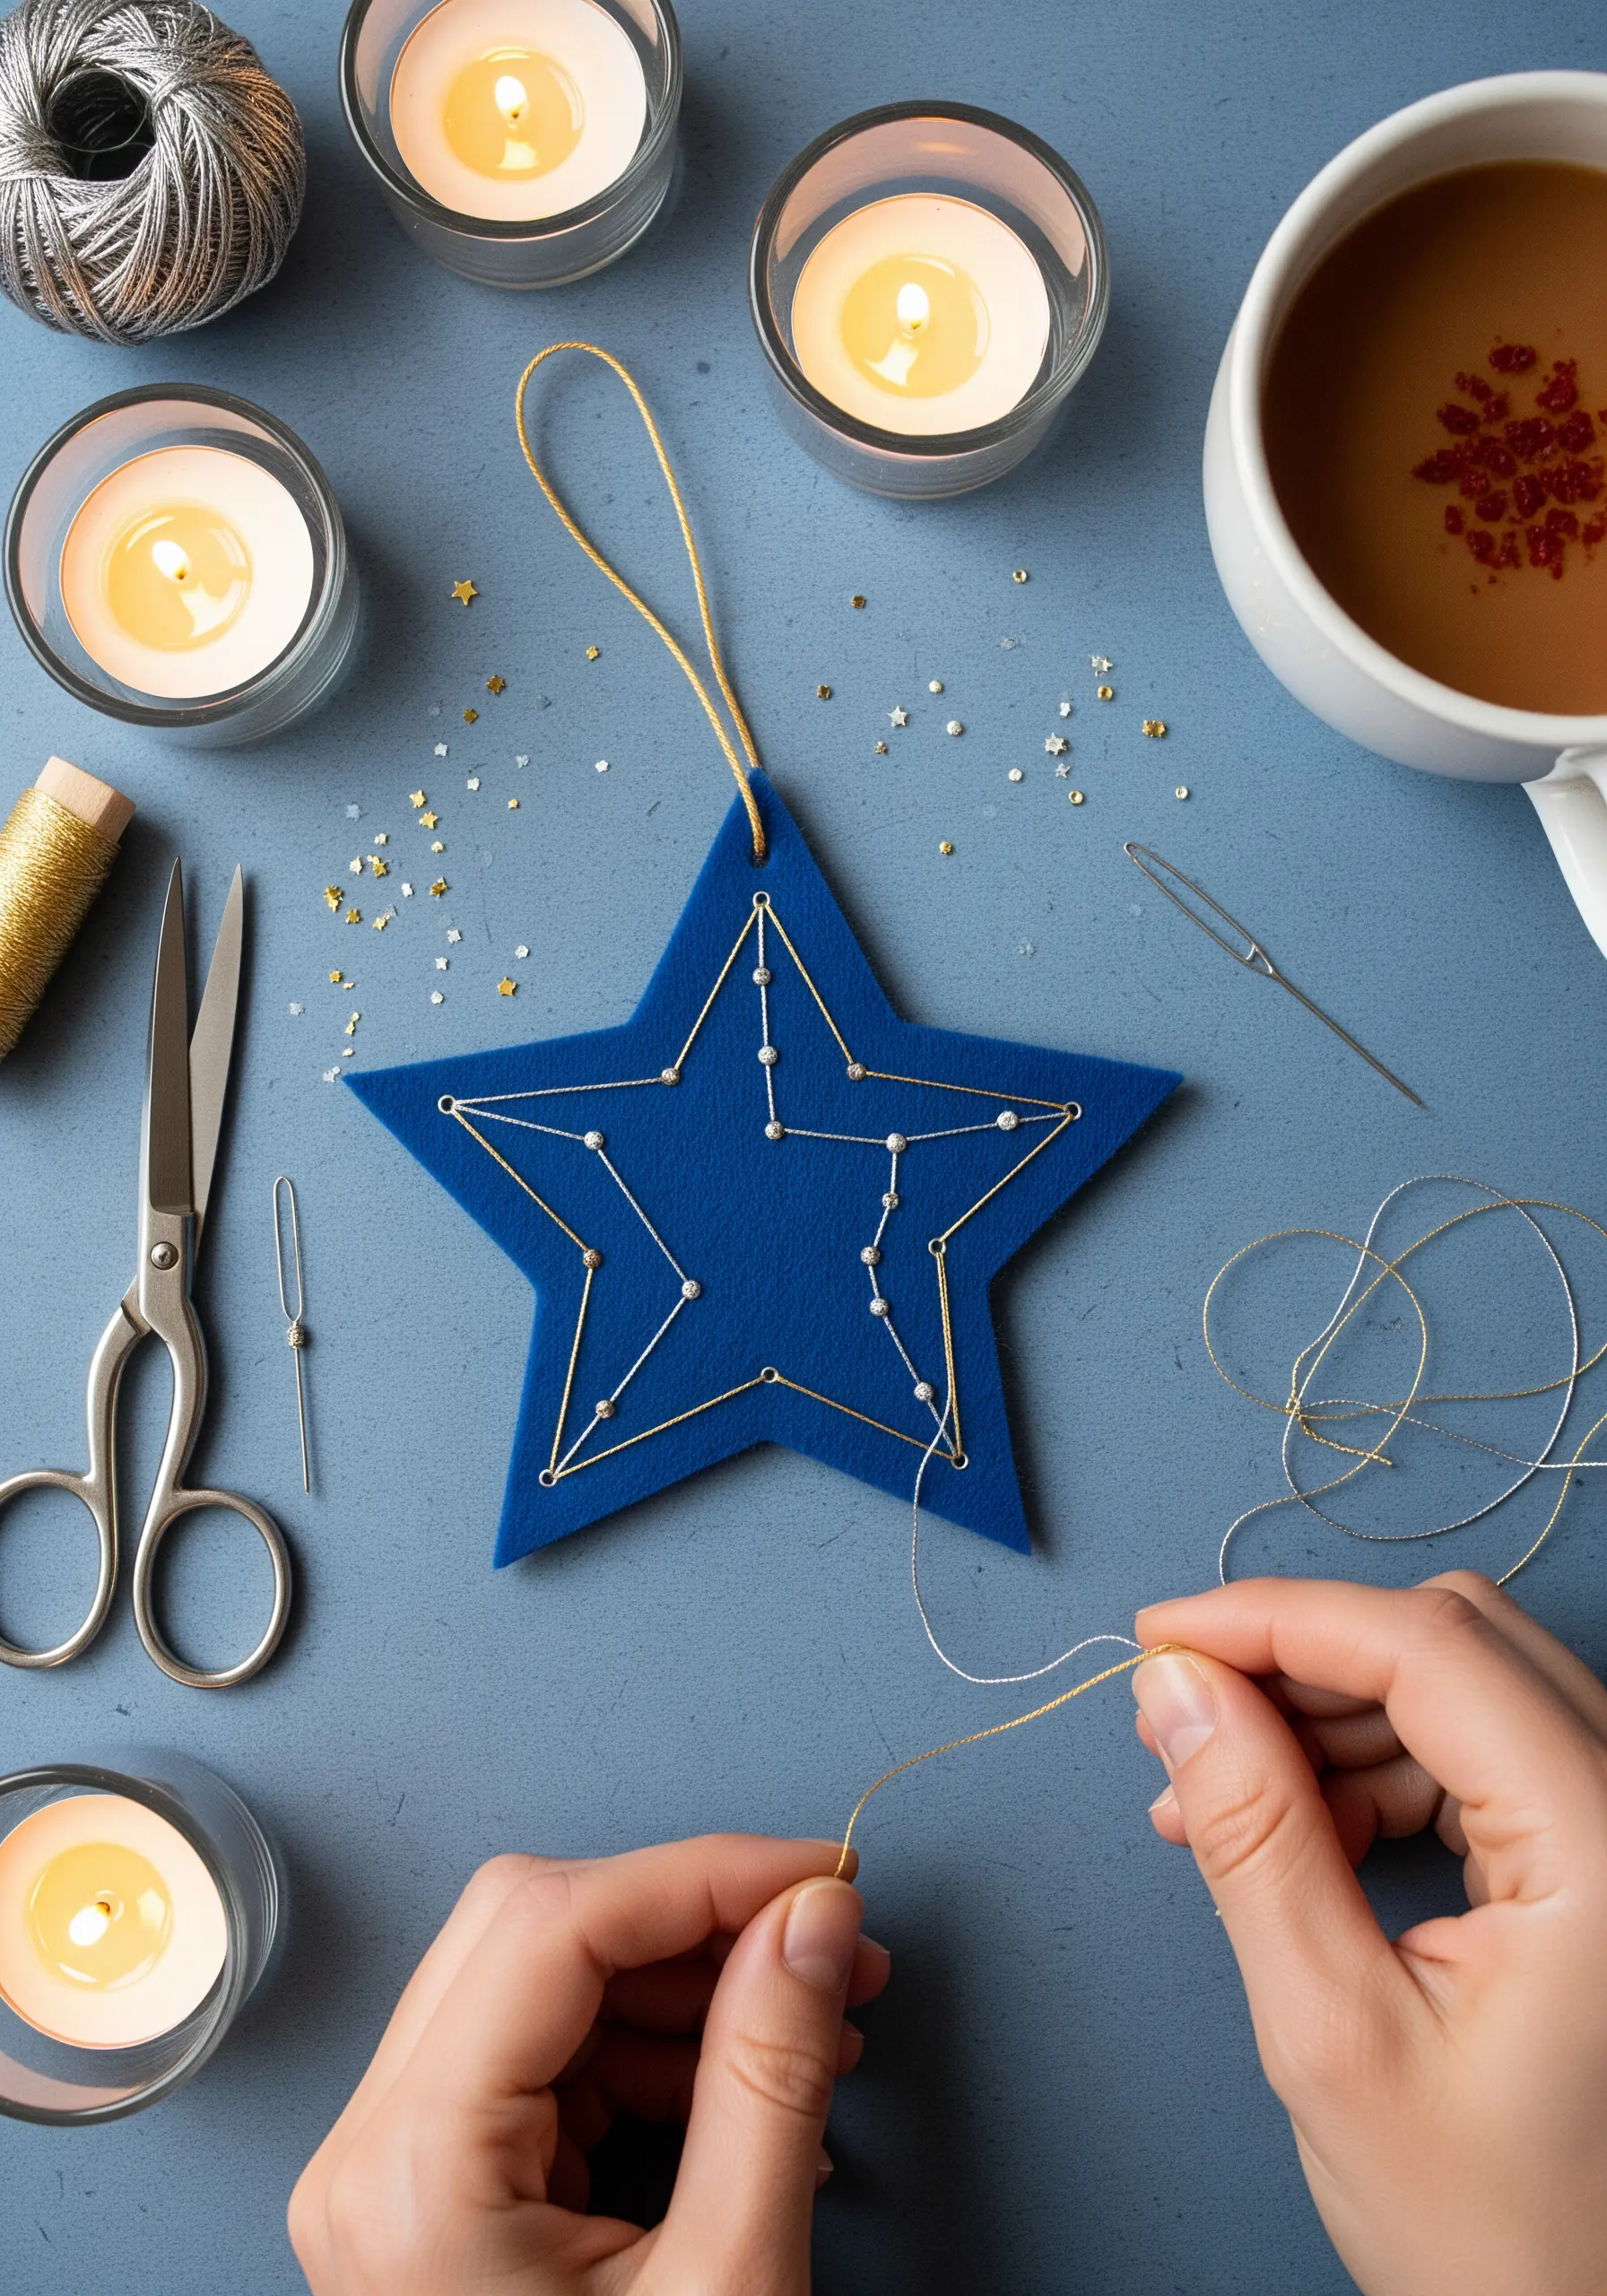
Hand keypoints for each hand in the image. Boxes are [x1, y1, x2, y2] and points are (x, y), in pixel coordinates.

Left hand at [289, 1835, 889, 2295]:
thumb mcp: (728, 2285)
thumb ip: (770, 2077)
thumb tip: (814, 1920)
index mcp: (410, 2171)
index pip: (551, 1925)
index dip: (701, 1875)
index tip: (822, 1880)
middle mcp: (368, 2155)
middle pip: (527, 1931)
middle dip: (690, 1921)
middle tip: (823, 1947)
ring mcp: (386, 2177)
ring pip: (533, 1983)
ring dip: (677, 1984)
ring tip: (808, 2028)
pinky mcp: (427, 2197)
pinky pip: (535, 2060)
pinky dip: (643, 2052)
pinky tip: (740, 2090)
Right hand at [1132, 1572, 1606, 2295]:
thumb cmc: (1494, 2235)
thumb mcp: (1333, 2035)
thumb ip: (1253, 1839)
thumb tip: (1179, 1691)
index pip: (1429, 1650)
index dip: (1275, 1619)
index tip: (1160, 1636)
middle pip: (1457, 1645)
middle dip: (1301, 1661)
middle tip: (1179, 1711)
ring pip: (1468, 1689)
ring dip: (1331, 1716)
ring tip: (1212, 1794)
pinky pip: (1489, 1757)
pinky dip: (1382, 1768)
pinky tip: (1293, 1824)